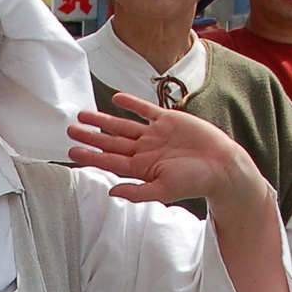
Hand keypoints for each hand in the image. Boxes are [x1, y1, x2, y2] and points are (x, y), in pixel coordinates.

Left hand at [68, 95, 256, 208]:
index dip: (91, 156)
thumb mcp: (163, 191)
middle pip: (111, 142)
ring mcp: (155, 134)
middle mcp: (145, 150)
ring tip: (83, 115)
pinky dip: (131, 104)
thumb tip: (111, 192)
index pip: (110, 161)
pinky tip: (116, 99)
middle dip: (90, 137)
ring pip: (123, 125)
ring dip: (103, 120)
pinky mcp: (168, 120)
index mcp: (142, 168)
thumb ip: (137, 192)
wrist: (221, 166)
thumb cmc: (195, 182)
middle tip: (70, 130)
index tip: (72, 153)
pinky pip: (145, 110)